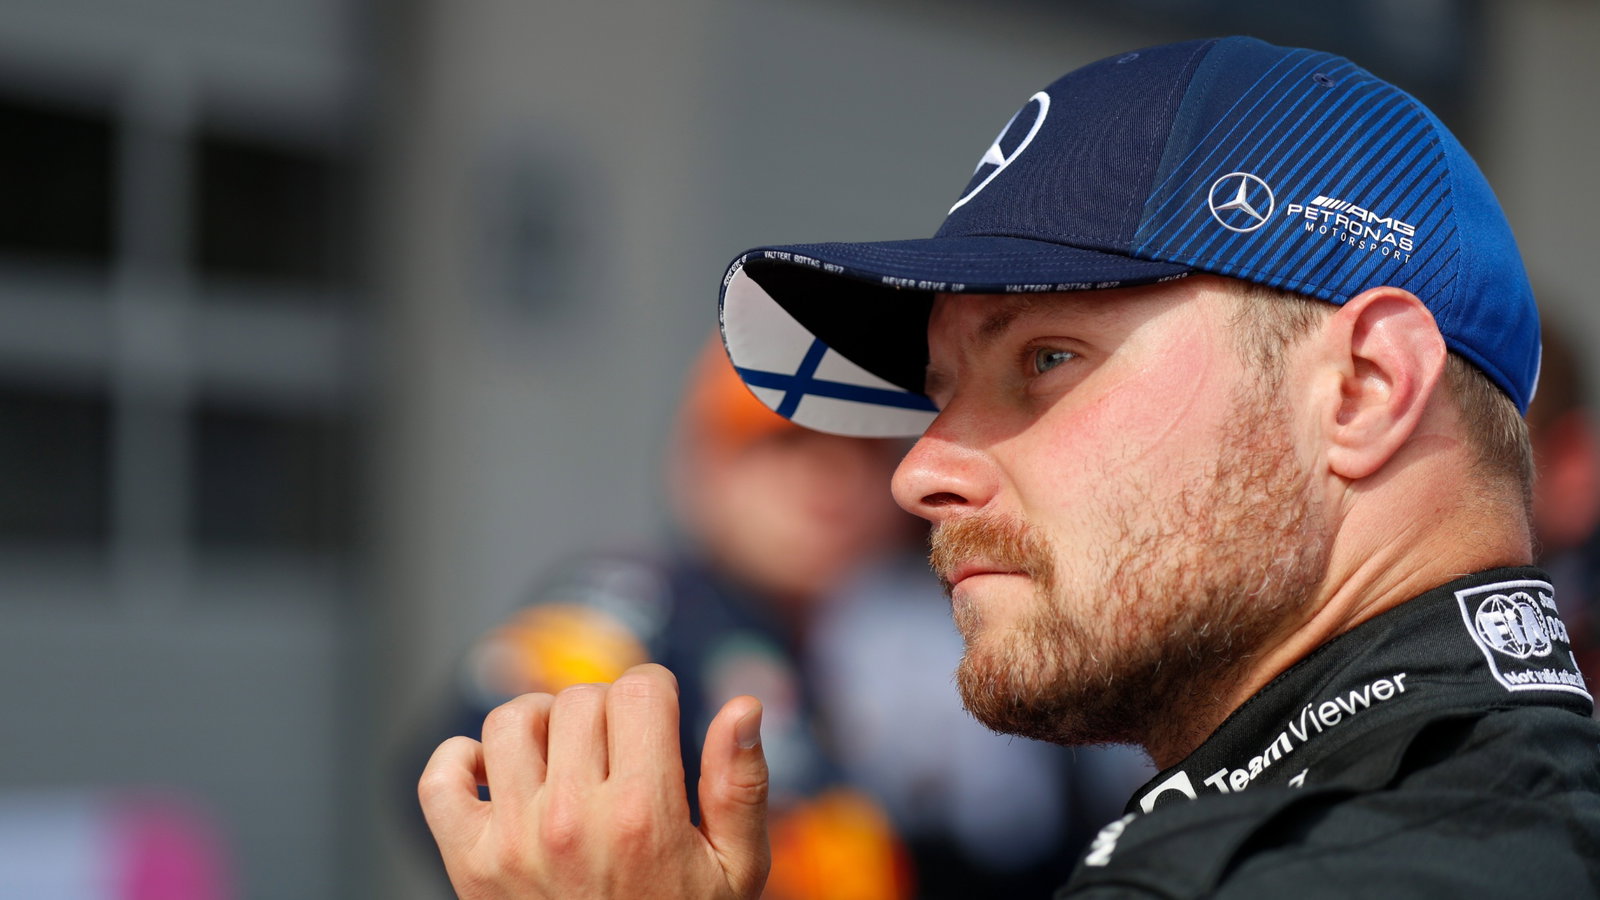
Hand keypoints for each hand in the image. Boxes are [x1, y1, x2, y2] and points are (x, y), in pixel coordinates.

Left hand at [419, 663, 769, 899]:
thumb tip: (744, 706)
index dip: (656, 696)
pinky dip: (460, 760)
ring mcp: (513, 841)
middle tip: (620, 752)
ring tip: (566, 756)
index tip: (659, 724)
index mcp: (645, 814)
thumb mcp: (736, 869)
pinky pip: (439, 777)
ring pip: (510, 721)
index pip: (640, 689)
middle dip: (606, 712)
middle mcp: (572, 820)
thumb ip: (741, 786)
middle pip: (579, 699)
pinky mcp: (469, 863)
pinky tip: (499, 775)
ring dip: (540, 725)